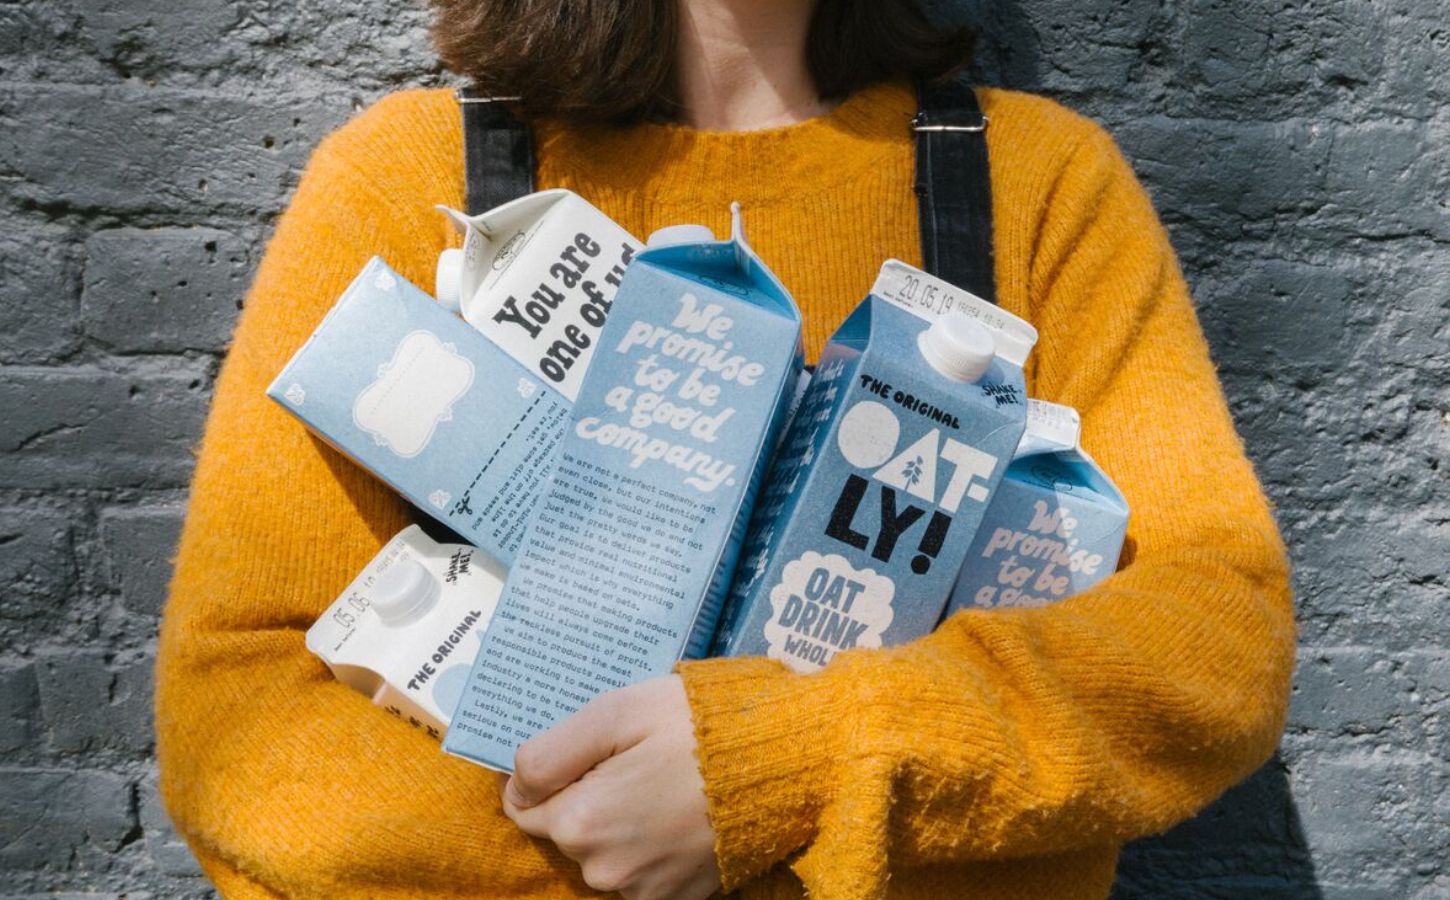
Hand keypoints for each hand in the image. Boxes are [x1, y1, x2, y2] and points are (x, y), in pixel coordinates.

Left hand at [501, 674, 721, 899]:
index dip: (556, 775)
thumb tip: (515, 786)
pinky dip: (651, 847)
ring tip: (666, 785)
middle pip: (567, 831)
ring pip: (603, 854)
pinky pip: (639, 874)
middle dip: (589, 797)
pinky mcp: (676, 899)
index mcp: (581, 821)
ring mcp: (643, 890)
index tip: (596, 753)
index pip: (524, 806)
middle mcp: (604, 868)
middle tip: (639, 760)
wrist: (787, 760)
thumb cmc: (700, 725)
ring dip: (620, 825)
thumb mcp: (617, 711)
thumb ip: (550, 751)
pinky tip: (681, 815)